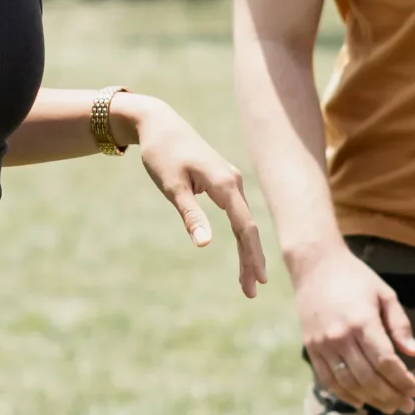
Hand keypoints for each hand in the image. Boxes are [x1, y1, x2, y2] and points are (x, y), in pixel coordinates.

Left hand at [121, 95, 267, 296]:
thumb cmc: (161, 154)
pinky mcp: (223, 183)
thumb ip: (190, 215)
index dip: (251, 256)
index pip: (244, 227)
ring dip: (247, 251)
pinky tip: (244, 251)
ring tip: (248, 280)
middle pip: (249, 228)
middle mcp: (233, 182)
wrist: (158, 123)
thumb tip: (205, 244)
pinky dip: (242, 236)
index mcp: (224, 183)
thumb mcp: (171, 186)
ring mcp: (230, 182)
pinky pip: (238, 215)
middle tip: (252, 292)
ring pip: (244, 222)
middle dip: (252, 260)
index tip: (256, 281)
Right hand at [293, 238, 414, 411]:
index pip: (386, 361)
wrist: (315, 266)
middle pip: (369, 377)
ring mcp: (323, 344)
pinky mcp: (312, 348)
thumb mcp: (385, 294)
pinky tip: (361, 402)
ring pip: (349, 383)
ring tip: (389, 407)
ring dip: (371, 399)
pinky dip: (345, 395)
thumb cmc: (355, 278)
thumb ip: (400, 325)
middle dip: (392, 395)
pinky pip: (328, 379)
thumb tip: (414, 353)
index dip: (403, 380)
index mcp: (362, 321)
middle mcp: (341, 336)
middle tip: (408, 405)